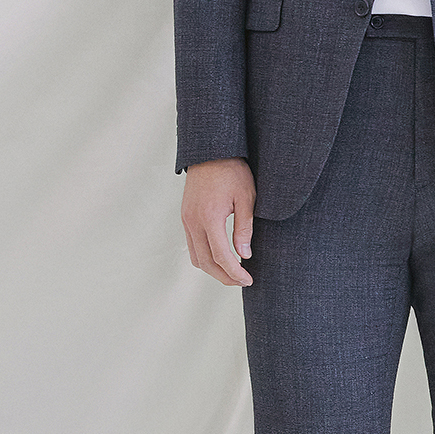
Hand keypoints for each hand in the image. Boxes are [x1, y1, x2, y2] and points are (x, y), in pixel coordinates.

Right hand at [182, 158, 255, 284]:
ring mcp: (186, 220)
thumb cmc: (233, 172)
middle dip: (224, 277)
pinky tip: (220, 257)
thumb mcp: (247, 198)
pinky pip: (192, 245)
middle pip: (206, 263)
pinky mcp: (185, 217)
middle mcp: (193, 222)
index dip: (235, 273)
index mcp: (209, 217)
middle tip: (243, 281)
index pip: (221, 256)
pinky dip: (205, 257)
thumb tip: (244, 256)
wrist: (211, 152)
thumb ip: (244, 228)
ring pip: (196, 257)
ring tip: (233, 272)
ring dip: (213, 269)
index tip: (248, 280)